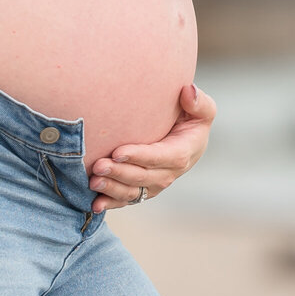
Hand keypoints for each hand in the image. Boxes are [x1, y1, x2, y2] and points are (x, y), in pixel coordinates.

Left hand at [87, 84, 215, 212]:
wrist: (182, 134)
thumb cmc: (189, 117)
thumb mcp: (201, 109)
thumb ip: (198, 102)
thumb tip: (187, 91)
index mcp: (184, 152)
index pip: (163, 157)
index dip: (141, 156)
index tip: (118, 151)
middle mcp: (170, 172)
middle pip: (144, 176)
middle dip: (120, 173)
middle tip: (98, 165)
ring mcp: (155, 184)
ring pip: (134, 192)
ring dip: (112, 189)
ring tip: (93, 182)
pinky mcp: (142, 189)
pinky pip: (127, 199)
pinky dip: (111, 203)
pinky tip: (95, 205)